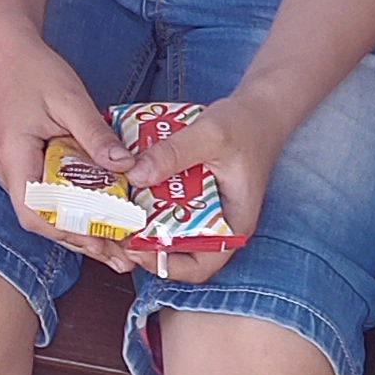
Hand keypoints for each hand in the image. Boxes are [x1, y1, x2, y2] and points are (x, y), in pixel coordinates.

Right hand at [0, 6, 137, 274]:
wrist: (6, 48)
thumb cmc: (34, 69)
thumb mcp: (70, 98)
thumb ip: (95, 134)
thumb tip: (126, 167)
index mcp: (14, 156)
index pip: (34, 212)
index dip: (69, 233)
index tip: (104, 241)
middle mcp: (8, 170)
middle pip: (42, 221)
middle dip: (81, 241)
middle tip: (122, 256)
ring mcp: (13, 168)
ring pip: (45, 212)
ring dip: (79, 230)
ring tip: (117, 246)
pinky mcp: (23, 163)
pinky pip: (47, 195)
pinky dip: (73, 209)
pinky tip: (99, 213)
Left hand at [134, 93, 284, 289]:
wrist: (259, 109)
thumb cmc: (245, 125)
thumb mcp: (209, 135)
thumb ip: (173, 154)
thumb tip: (135, 175)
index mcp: (232, 224)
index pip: (198, 266)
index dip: (164, 264)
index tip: (134, 248)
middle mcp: (218, 223)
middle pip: (177, 251)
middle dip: (144, 243)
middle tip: (116, 226)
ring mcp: (205, 209)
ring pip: (168, 227)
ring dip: (143, 220)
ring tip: (116, 206)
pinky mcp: (194, 193)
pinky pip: (167, 204)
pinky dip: (149, 198)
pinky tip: (130, 183)